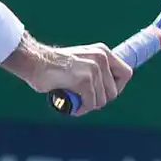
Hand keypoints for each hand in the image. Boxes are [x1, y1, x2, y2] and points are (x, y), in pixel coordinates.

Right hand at [2, 38, 132, 114]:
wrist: (34, 61)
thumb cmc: (53, 65)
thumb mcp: (81, 61)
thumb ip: (95, 70)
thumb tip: (107, 90)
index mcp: (102, 52)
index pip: (126, 74)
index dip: (117, 87)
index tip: (104, 93)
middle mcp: (101, 58)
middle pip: (113, 92)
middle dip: (99, 100)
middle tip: (84, 99)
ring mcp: (94, 69)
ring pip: (102, 101)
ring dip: (88, 105)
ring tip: (74, 100)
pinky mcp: (85, 80)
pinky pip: (90, 104)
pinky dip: (80, 109)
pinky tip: (71, 104)